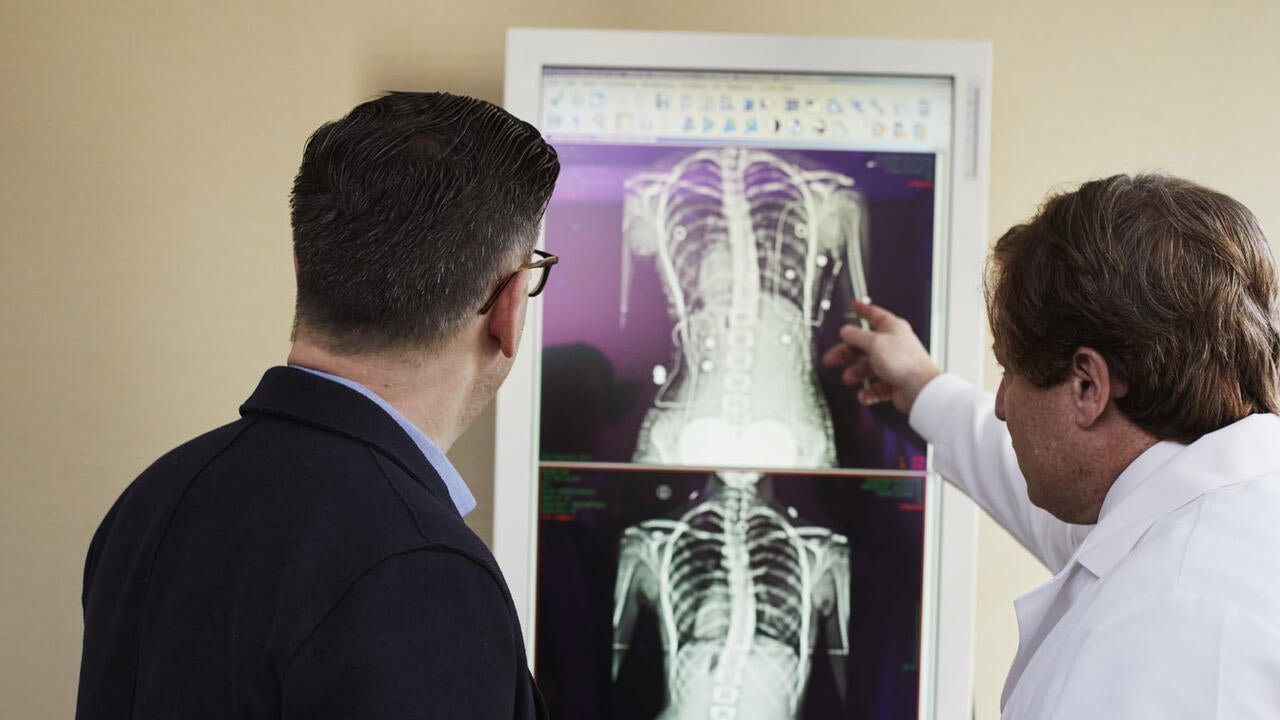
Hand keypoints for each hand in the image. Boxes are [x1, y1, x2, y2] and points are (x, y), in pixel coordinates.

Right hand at [820, 300, 940, 414]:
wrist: (919, 389)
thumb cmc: (904, 362)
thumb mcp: (874, 343)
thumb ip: (857, 336)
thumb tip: (845, 331)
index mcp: (892, 329)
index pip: (875, 315)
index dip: (863, 309)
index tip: (855, 305)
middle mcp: (893, 345)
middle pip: (864, 345)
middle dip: (846, 353)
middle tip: (831, 358)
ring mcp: (894, 364)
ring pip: (868, 367)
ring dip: (856, 373)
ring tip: (849, 378)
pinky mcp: (895, 382)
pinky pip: (877, 386)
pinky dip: (869, 391)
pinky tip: (864, 394)